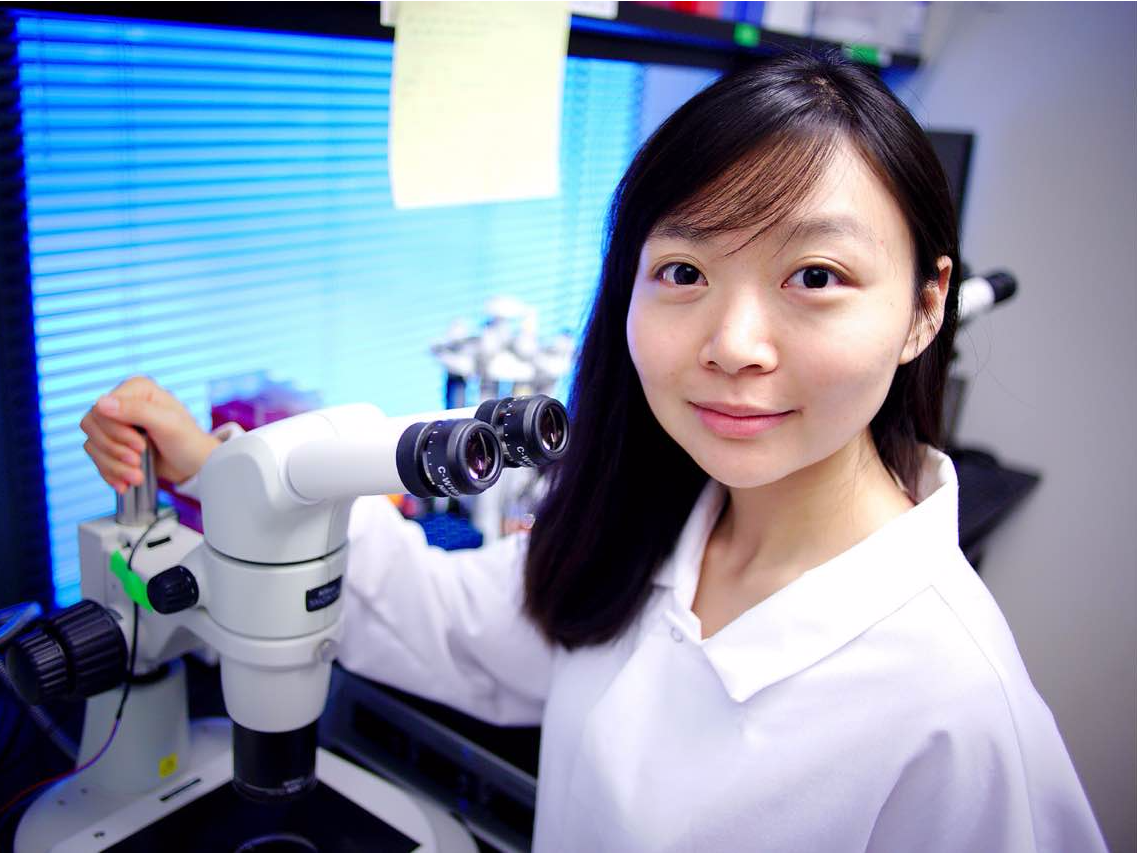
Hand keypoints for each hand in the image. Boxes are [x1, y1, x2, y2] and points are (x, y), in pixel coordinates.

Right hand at [80, 376, 220, 493]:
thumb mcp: (167, 423)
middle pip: (92, 426)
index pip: (101, 409)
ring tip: (137, 477)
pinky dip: (110, 472)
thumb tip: (100, 403)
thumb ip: (137, 410)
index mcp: (136, 389)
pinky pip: (97, 458)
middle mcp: (122, 402)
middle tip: (138, 462)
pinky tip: (125, 484)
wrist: (195, 465)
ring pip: (92, 444)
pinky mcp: (114, 443)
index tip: (140, 446)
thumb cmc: (188, 440)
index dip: (115, 431)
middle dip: (114, 450)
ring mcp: (116, 424)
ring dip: (113, 465)